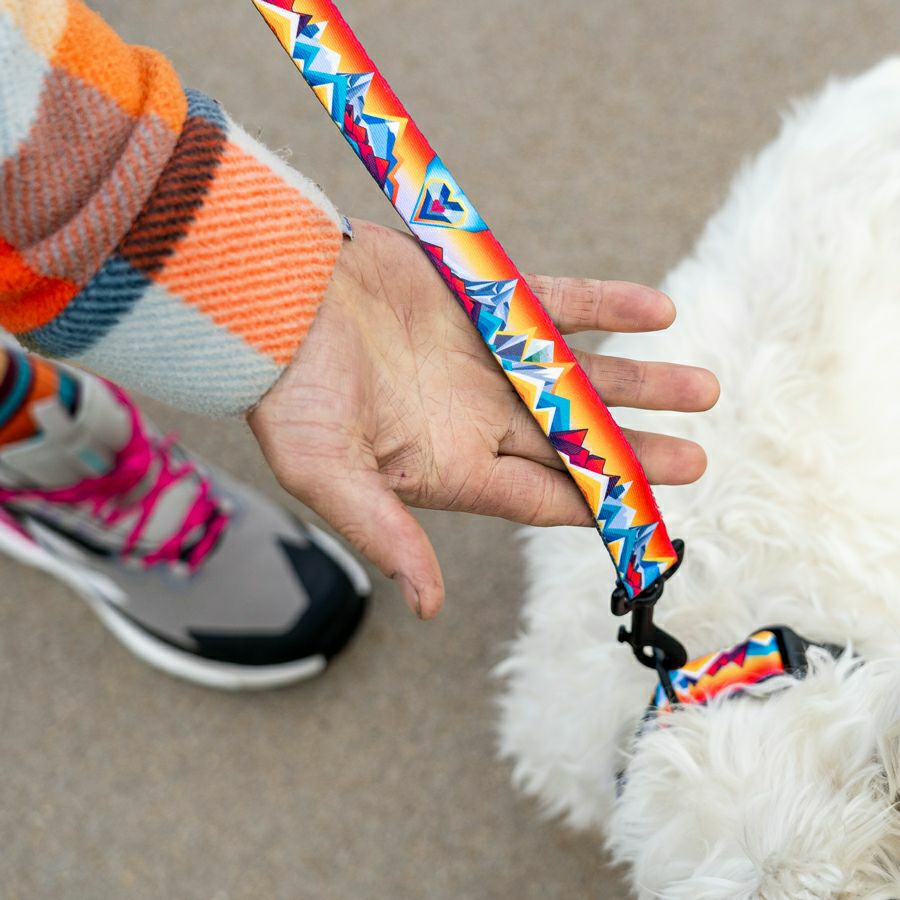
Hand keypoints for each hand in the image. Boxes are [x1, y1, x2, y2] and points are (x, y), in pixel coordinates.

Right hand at [249, 219, 718, 618]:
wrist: (270, 300)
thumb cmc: (287, 393)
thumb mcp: (326, 475)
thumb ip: (386, 533)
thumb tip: (427, 605)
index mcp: (450, 465)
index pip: (542, 498)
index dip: (600, 507)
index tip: (655, 514)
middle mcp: (476, 417)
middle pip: (574, 442)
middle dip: (636, 451)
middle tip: (698, 459)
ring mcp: (484, 359)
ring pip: (579, 375)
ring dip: (641, 382)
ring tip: (703, 388)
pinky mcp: (482, 302)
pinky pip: (557, 305)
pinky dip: (607, 309)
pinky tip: (657, 313)